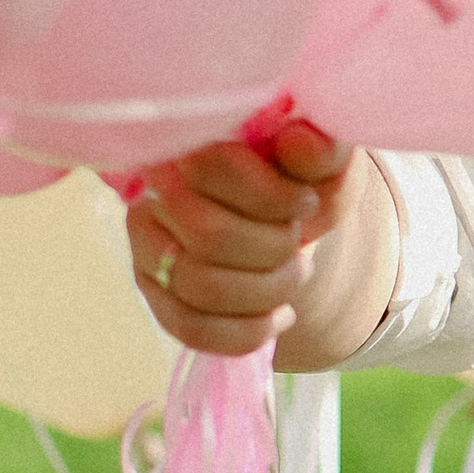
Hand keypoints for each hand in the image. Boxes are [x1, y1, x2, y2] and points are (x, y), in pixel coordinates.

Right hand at [125, 121, 392, 365]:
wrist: (290, 221)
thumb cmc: (304, 182)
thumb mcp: (325, 162)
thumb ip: (322, 151)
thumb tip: (302, 142)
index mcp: (193, 140)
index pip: (211, 166)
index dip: (273, 197)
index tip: (306, 202)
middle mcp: (155, 189)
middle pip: (208, 235)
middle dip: (274, 249)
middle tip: (298, 243)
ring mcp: (148, 243)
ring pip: (199, 286)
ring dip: (267, 290)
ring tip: (294, 275)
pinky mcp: (155, 289)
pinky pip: (190, 328)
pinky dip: (247, 332)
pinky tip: (279, 316)